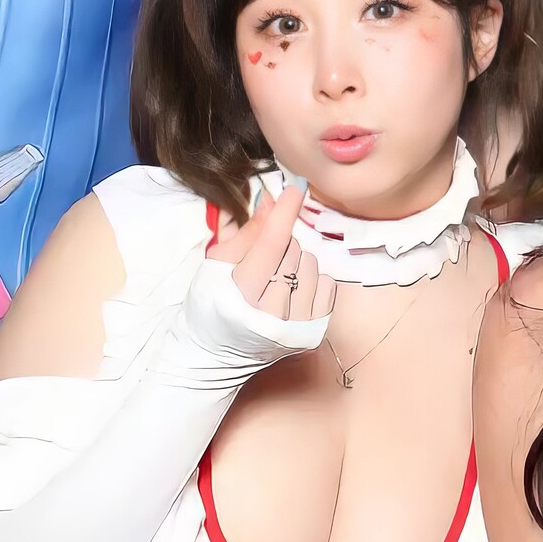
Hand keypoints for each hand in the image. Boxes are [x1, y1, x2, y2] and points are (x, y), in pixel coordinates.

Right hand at [210, 184, 334, 322]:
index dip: (284, 214)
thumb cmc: (214, 302)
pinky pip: (328, 284)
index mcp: (242, 294)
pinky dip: (313, 280)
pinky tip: (294, 290)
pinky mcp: (315, 329)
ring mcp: (296, 324)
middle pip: (293, 250)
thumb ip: (247, 233)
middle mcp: (272, 312)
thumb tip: (271, 200)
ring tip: (276, 279)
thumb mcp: (218, 265)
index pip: (271, 244)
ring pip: (311, 264)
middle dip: (281, 246)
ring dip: (297, 263)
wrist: (216, 351)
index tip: (295, 190)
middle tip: (264, 261)